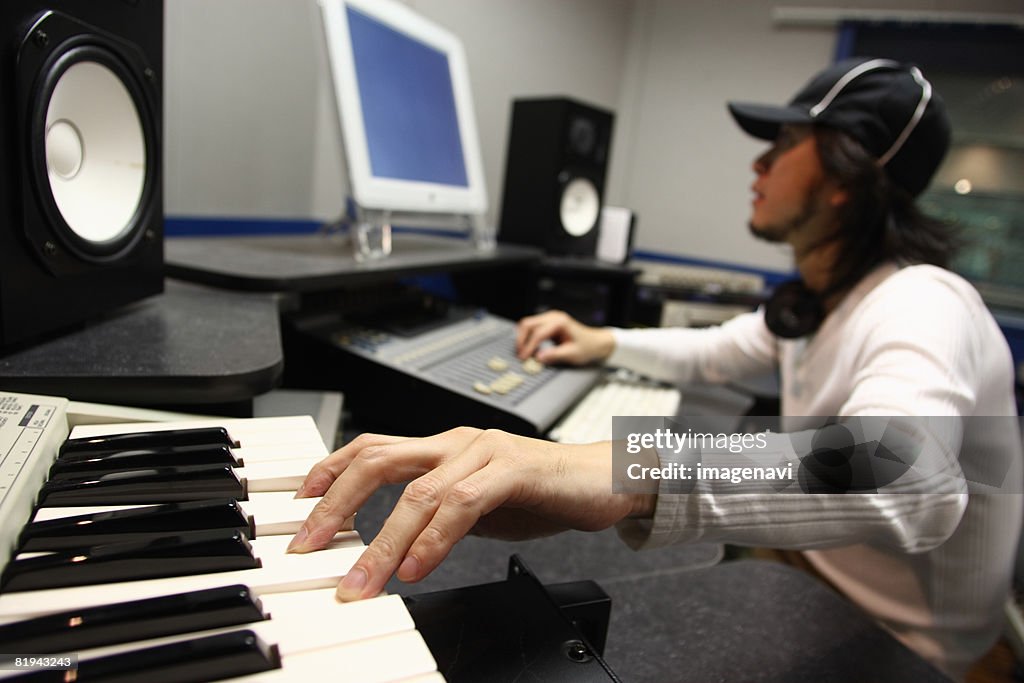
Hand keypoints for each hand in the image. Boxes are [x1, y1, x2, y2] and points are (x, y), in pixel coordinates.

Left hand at [287, 427, 653, 600]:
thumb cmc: (541, 491)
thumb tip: (394, 547)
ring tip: (362, 582)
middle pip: (378, 459)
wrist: (606, 479)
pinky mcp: (512, 469)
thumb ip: (436, 516)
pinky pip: (462, 503)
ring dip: (381, 541)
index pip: (372, 447)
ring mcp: (484, 451)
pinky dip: (433, 539)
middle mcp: (456, 442)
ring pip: (418, 491)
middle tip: (310, 546)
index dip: (330, 471)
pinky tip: (416, 567)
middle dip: (336, 505)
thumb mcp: (476, 504)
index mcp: (443, 447)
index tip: (300, 506)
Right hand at [515, 310, 615, 365]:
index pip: (538, 333)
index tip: (523, 358)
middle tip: (519, 354)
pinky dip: (527, 336)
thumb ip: (555, 355)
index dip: (528, 346)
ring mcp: (550, 318)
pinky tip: (527, 347)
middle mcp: (553, 317)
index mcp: (560, 322)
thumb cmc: (587, 347)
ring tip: (522, 352)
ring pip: (528, 324)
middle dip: (521, 339)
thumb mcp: (572, 354)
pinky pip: (532, 326)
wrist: (595, 342)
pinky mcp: (548, 322)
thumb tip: (538, 358)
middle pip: (528, 324)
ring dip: (522, 337)